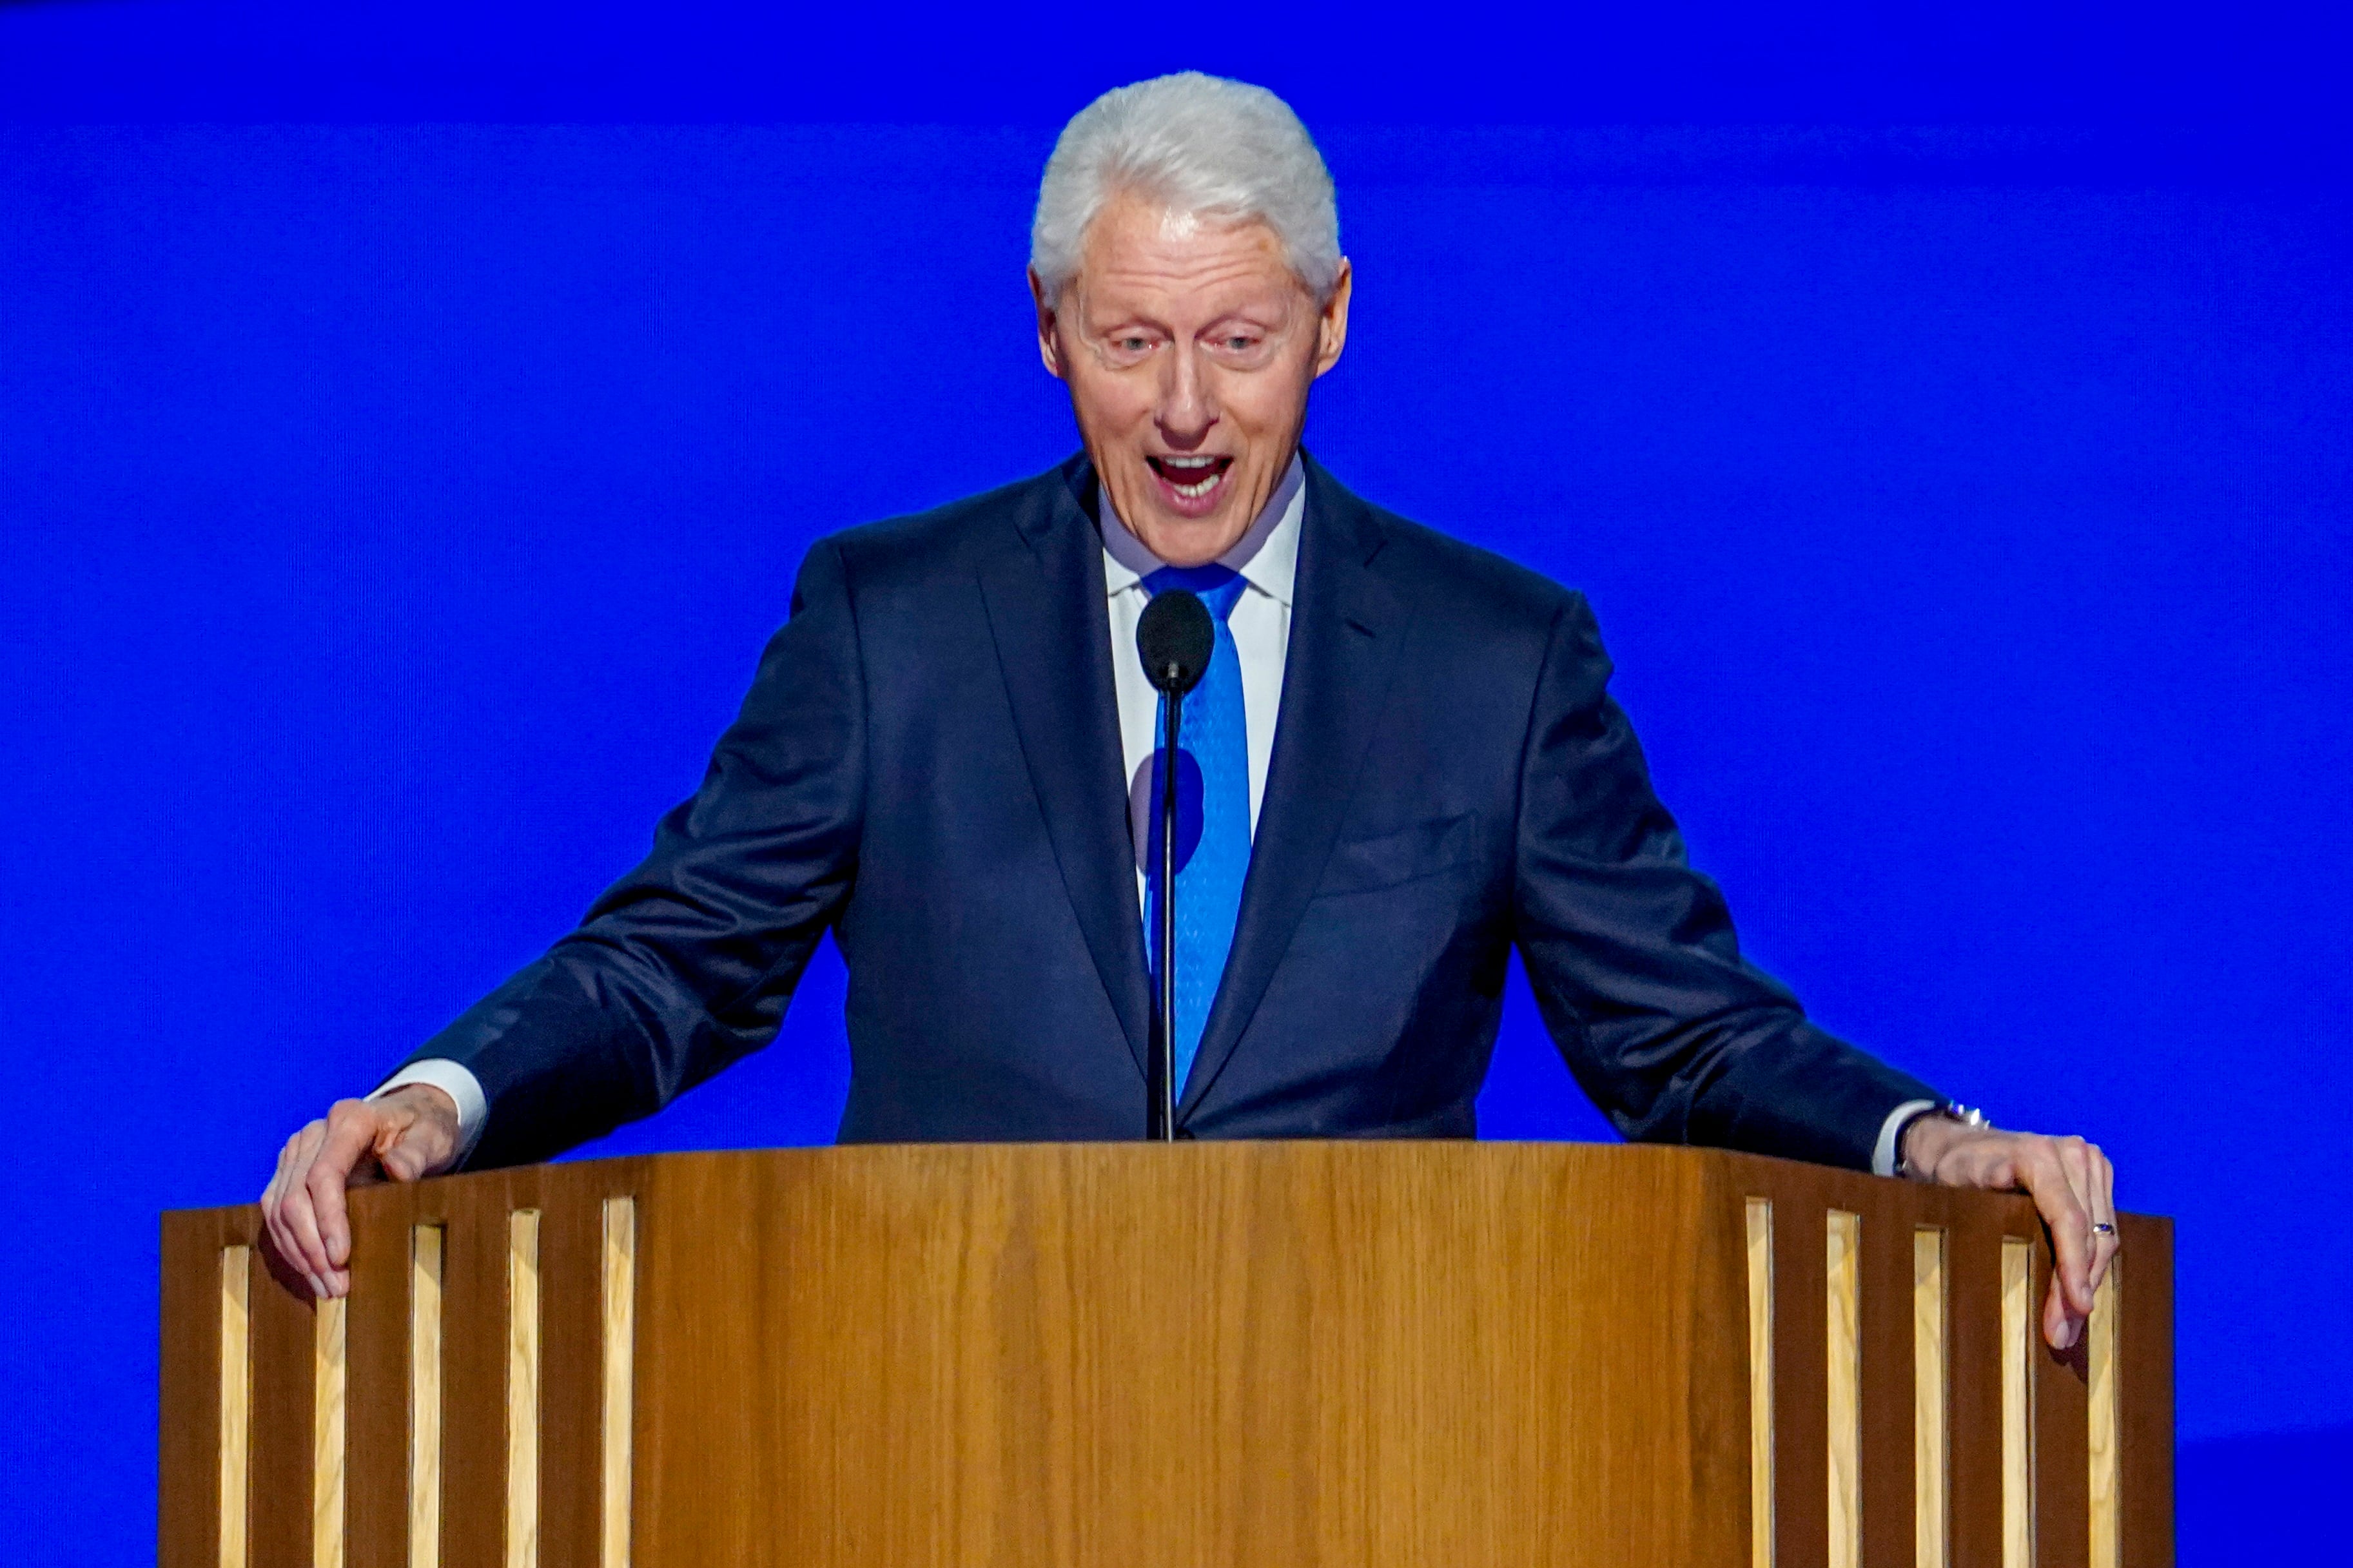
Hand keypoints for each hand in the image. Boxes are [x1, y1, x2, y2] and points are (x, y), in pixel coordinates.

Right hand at [258, 1085, 459, 1298]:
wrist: (409, 1116)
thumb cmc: (423, 1129)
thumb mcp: (432, 1137)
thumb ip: (416, 1153)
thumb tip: (397, 1170)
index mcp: (349, 1120)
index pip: (324, 1174)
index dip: (328, 1219)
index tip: (341, 1257)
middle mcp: (313, 1133)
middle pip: (295, 1197)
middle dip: (312, 1247)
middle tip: (337, 1285)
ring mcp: (296, 1152)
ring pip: (279, 1209)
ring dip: (299, 1253)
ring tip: (327, 1287)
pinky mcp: (289, 1170)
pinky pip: (276, 1212)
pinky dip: (291, 1245)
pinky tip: (311, 1271)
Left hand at [1900, 1115, 2116, 1350]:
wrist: (1955, 1145)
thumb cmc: (1951, 1171)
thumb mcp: (1955, 1193)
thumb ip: (1982, 1222)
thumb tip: (2007, 1277)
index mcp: (2038, 1156)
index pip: (2068, 1220)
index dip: (2074, 1267)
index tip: (2078, 1306)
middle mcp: (2071, 1154)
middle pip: (2090, 1234)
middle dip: (2078, 1288)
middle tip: (2061, 1334)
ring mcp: (2088, 1162)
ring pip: (2103, 1236)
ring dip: (2089, 1282)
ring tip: (2068, 1325)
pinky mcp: (2094, 1176)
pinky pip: (2103, 1228)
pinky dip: (2090, 1263)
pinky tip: (2075, 1295)